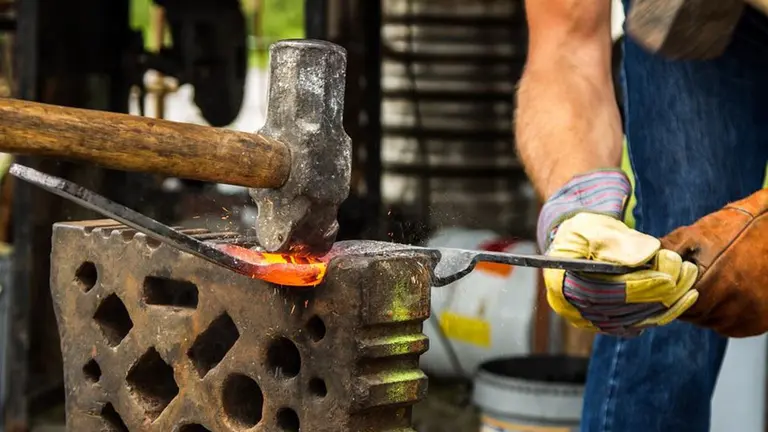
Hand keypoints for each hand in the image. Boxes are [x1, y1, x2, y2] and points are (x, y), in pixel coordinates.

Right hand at [538, 170, 698, 335]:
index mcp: (561, 284)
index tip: (668, 277)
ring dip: (668, 301)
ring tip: (690, 277)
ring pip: (634, 319)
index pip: (601, 293)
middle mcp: (572, 309)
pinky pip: (640, 323)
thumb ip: (616, 240)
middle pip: (621, 309)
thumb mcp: (592, 227)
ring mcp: (590, 321)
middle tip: (687, 271)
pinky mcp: (608, 324)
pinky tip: (686, 295)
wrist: (579, 245)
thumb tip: (648, 254)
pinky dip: (665, 311)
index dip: (637, 287)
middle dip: (658, 292)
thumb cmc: (583, 232)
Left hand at [662, 189, 767, 336]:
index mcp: (707, 284)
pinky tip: (728, 293)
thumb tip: (638, 264)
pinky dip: (723, 314)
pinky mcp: (757, 323)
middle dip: (685, 302)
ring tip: (713, 284)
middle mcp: (727, 305)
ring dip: (705, 309)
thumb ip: (666, 253)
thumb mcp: (694, 234)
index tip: (665, 288)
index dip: (667, 296)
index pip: (672, 306)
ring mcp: (745, 316)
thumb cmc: (733, 227)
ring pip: (709, 322)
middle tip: (691, 282)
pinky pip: (728, 327)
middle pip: (691, 316)